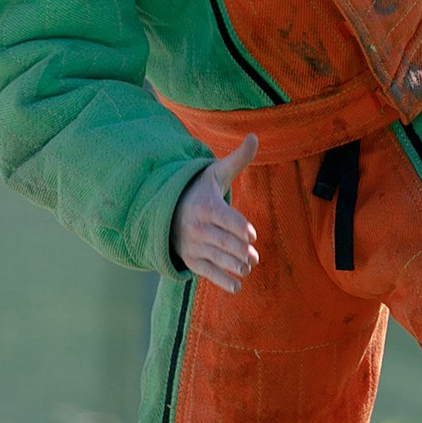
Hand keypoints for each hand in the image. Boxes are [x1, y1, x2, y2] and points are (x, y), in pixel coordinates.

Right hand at [172, 135, 260, 293]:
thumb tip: (254, 136)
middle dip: (239, 250)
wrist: (167, 210)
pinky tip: (237, 286)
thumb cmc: (198, 190)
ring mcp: (193, 245)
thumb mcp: (214, 173)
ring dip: (232, 265)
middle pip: (221, 240)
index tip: (251, 234)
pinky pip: (206, 272)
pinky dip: (221, 280)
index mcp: (204, 206)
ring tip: (248, 268)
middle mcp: (196, 227)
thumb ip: (237, 160)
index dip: (237, 226)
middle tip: (254, 256)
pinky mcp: (192, 260)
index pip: (222, 217)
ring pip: (215, 257)